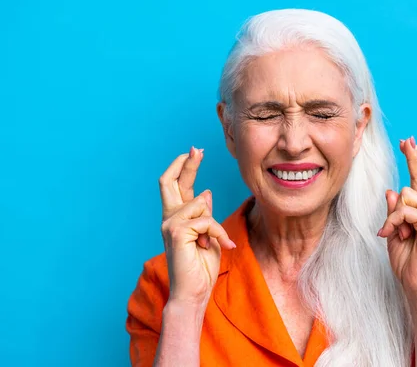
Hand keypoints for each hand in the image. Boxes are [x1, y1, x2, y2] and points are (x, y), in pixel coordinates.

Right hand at [159, 147, 235, 305]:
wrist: (193, 293)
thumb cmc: (201, 268)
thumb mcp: (209, 235)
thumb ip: (205, 214)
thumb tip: (207, 192)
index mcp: (176, 218)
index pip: (176, 186)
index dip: (184, 167)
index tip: (195, 152)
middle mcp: (169, 218)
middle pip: (171, 181)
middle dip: (187, 163)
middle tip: (198, 148)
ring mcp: (170, 224)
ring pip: (201, 203)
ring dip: (216, 224)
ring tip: (216, 243)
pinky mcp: (177, 231)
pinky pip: (207, 220)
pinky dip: (218, 233)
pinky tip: (222, 246)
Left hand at [378, 137, 416, 299]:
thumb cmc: (407, 260)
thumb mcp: (394, 231)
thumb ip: (394, 211)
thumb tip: (391, 190)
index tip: (408, 142)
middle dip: (416, 155)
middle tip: (406, 140)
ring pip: (407, 193)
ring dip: (392, 214)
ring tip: (391, 232)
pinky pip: (404, 211)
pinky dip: (392, 223)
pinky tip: (389, 235)